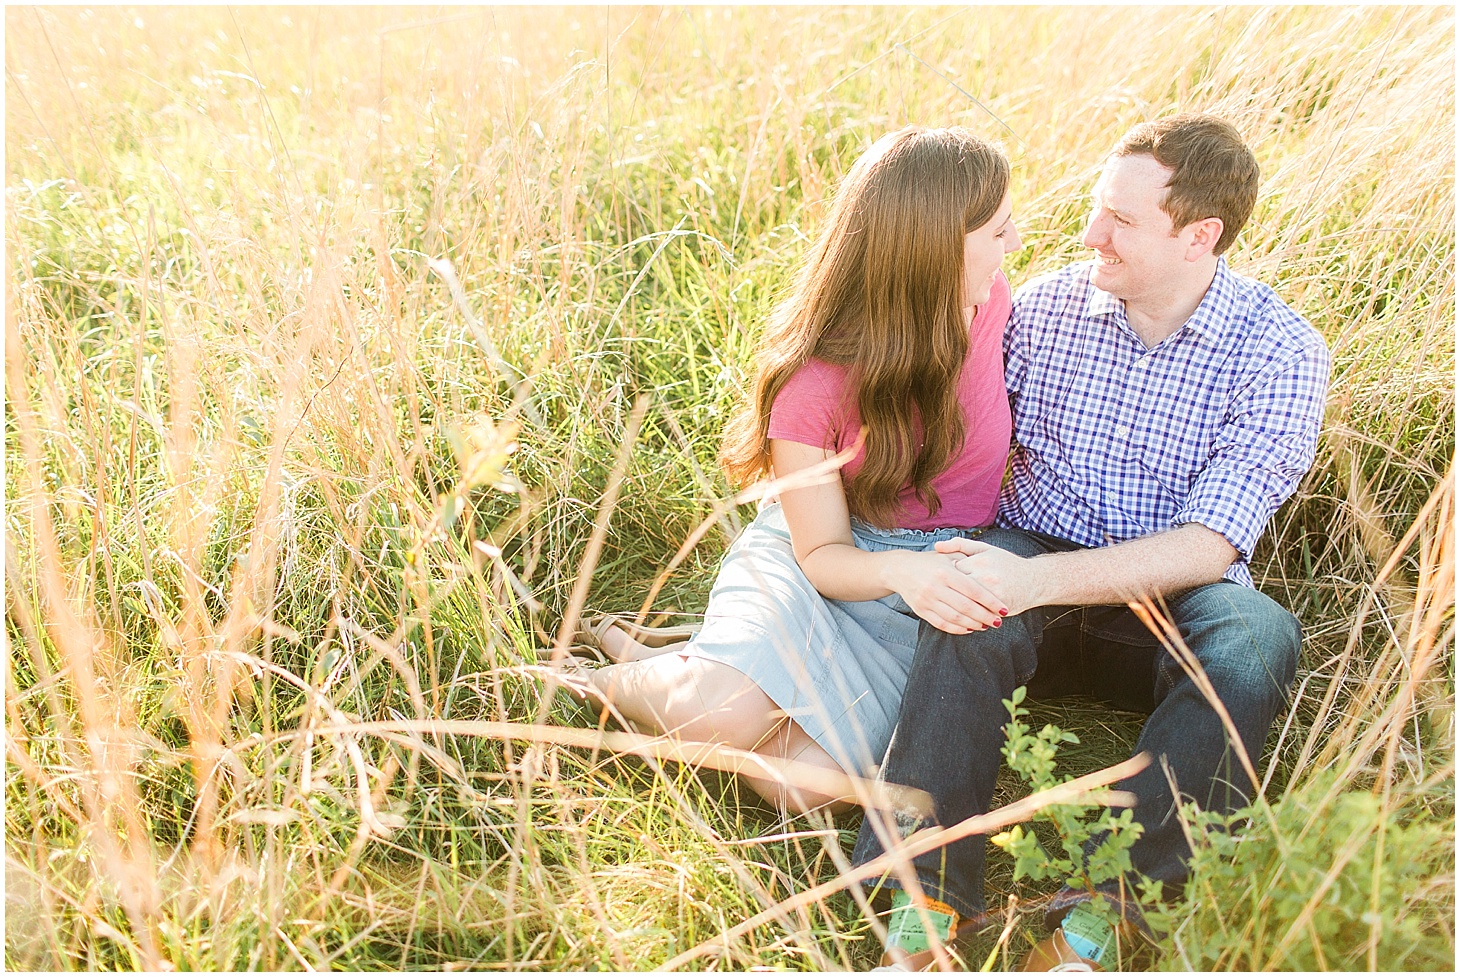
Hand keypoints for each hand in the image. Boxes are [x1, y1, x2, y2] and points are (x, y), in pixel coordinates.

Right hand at [882, 550, 1006, 633]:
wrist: (899, 570)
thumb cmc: (928, 562)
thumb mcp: (946, 556)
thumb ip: (966, 561)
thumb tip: (989, 574)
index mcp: (945, 572)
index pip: (973, 590)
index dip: (990, 601)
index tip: (1003, 609)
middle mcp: (935, 587)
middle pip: (966, 607)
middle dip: (985, 616)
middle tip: (998, 621)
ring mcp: (927, 600)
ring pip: (955, 618)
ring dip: (974, 624)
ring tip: (985, 625)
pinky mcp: (921, 611)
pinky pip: (942, 624)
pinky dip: (958, 629)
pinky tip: (969, 628)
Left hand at [933, 538, 1046, 616]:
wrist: (1034, 580)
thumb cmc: (1006, 563)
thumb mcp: (984, 548)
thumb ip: (960, 545)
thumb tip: (936, 546)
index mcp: (978, 562)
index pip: (951, 572)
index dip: (945, 577)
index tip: (943, 580)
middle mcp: (985, 577)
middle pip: (956, 590)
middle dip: (949, 594)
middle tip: (944, 595)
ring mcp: (992, 594)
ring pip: (966, 604)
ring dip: (958, 607)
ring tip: (953, 606)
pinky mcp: (999, 607)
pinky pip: (978, 614)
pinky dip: (970, 616)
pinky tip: (966, 616)